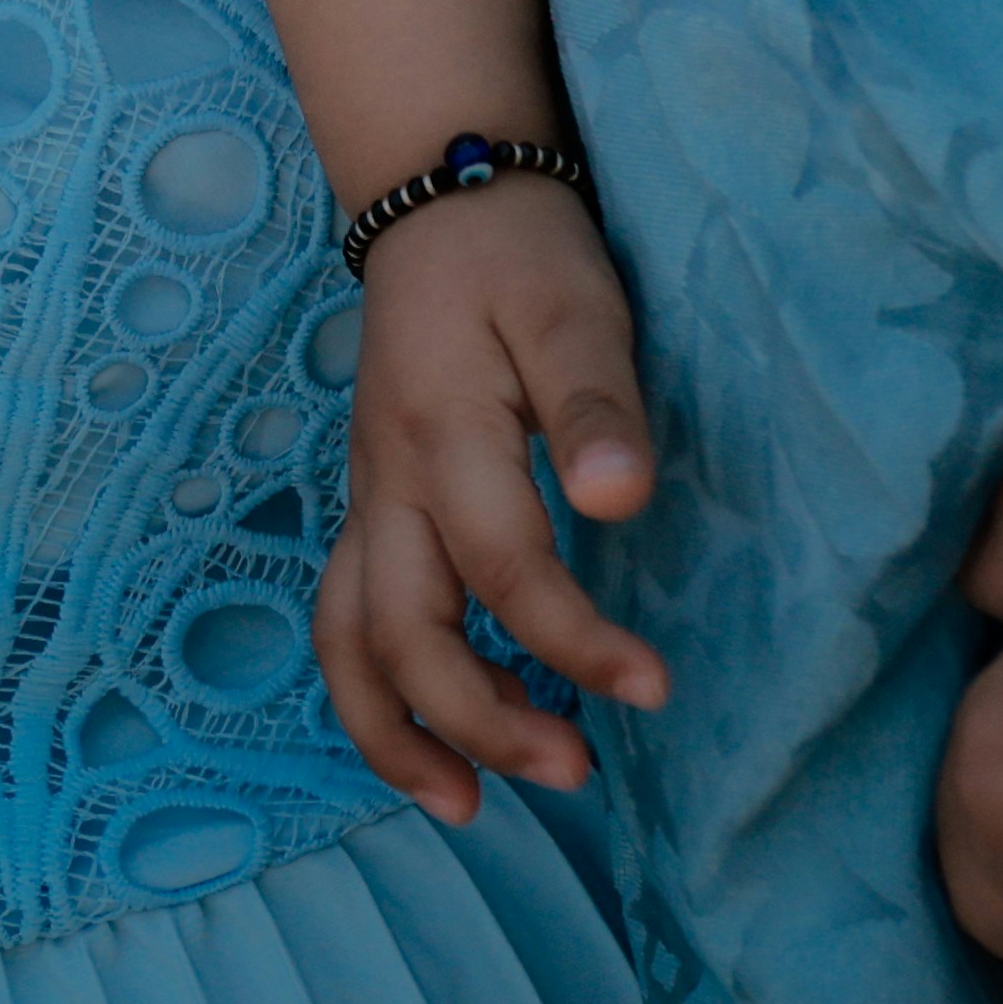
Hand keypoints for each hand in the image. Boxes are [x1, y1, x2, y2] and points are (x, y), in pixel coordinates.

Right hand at [314, 176, 672, 821]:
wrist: (439, 198)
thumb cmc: (521, 256)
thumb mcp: (576, 309)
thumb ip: (596, 407)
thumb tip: (619, 502)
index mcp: (442, 438)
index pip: (506, 573)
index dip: (575, 645)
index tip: (654, 689)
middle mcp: (387, 486)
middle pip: (402, 636)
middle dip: (482, 723)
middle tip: (577, 772)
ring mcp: (368, 502)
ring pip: (348, 644)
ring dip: (402, 733)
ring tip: (471, 805)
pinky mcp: (373, 510)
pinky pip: (350, 622)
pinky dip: (382, 696)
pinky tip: (442, 737)